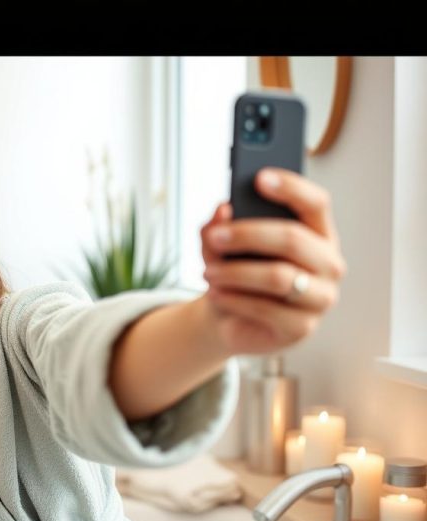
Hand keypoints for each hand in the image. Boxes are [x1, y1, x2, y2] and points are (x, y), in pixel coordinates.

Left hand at [200, 168, 346, 353]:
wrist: (229, 318)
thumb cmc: (236, 272)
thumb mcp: (222, 246)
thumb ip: (221, 225)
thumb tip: (222, 210)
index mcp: (317, 234)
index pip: (316, 203)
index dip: (291, 188)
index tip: (260, 178)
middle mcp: (328, 264)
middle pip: (293, 238)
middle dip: (248, 235)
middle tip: (215, 237)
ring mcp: (320, 298)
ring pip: (279, 276)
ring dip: (236, 273)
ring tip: (207, 273)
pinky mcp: (302, 327)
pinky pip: (267, 309)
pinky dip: (235, 299)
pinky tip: (215, 294)